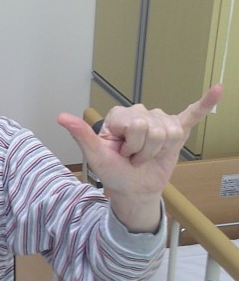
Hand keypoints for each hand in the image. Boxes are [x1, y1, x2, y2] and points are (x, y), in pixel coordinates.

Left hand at [57, 85, 222, 231]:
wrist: (133, 190)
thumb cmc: (113, 173)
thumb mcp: (96, 157)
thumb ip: (81, 135)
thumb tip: (61, 117)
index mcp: (120, 115)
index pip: (135, 124)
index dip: (129, 145)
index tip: (120, 153)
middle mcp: (141, 113)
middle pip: (153, 128)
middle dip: (143, 150)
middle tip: (134, 158)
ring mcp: (160, 121)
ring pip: (170, 132)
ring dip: (158, 152)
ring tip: (146, 157)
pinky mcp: (177, 130)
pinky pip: (193, 113)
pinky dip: (206, 103)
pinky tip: (217, 90)